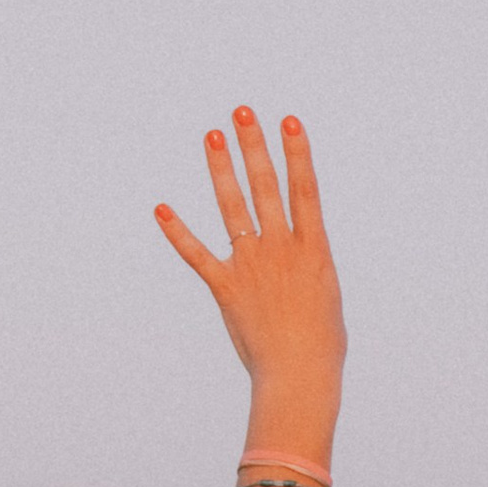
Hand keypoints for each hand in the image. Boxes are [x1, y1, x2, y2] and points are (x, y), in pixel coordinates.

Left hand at [155, 109, 345, 436]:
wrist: (299, 375)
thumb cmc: (321, 344)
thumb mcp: (326, 295)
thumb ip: (308, 266)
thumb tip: (300, 253)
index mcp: (314, 250)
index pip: (304, 190)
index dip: (297, 153)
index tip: (288, 121)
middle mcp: (281, 250)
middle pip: (265, 187)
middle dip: (254, 146)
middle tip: (243, 112)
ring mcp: (251, 265)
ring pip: (233, 207)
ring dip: (221, 169)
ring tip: (212, 136)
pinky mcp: (225, 287)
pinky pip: (197, 254)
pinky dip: (177, 232)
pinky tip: (162, 208)